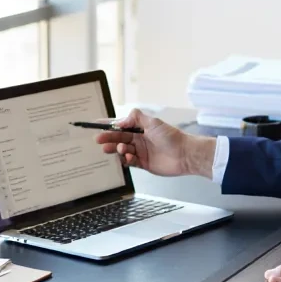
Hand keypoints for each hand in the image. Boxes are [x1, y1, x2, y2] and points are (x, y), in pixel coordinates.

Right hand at [95, 109, 215, 177]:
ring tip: (118, 148)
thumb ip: (136, 117)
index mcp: (140, 128)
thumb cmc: (172, 137)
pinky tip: (128, 157)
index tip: (95, 124)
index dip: (108, 125)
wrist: (185, 154)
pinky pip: (129, 162)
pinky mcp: (143, 164)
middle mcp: (139, 139)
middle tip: (99, 140)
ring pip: (122, 150)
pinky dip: (126, 160)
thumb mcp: (153, 122)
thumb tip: (120, 120)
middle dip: (108, 138)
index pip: (120, 125)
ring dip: (117, 149)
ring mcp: (140, 152)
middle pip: (118, 138)